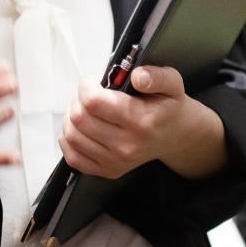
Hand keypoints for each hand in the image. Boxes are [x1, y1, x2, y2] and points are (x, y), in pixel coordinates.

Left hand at [59, 65, 224, 180]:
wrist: (176, 135)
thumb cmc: (168, 107)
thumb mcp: (172, 83)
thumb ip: (156, 76)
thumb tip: (137, 77)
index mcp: (141, 121)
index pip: (94, 102)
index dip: (87, 87)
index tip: (94, 82)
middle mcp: (128, 145)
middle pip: (80, 118)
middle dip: (78, 99)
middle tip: (89, 93)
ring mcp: (116, 161)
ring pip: (72, 136)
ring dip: (71, 117)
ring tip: (84, 108)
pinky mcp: (108, 170)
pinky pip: (73, 157)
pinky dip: (68, 140)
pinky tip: (79, 128)